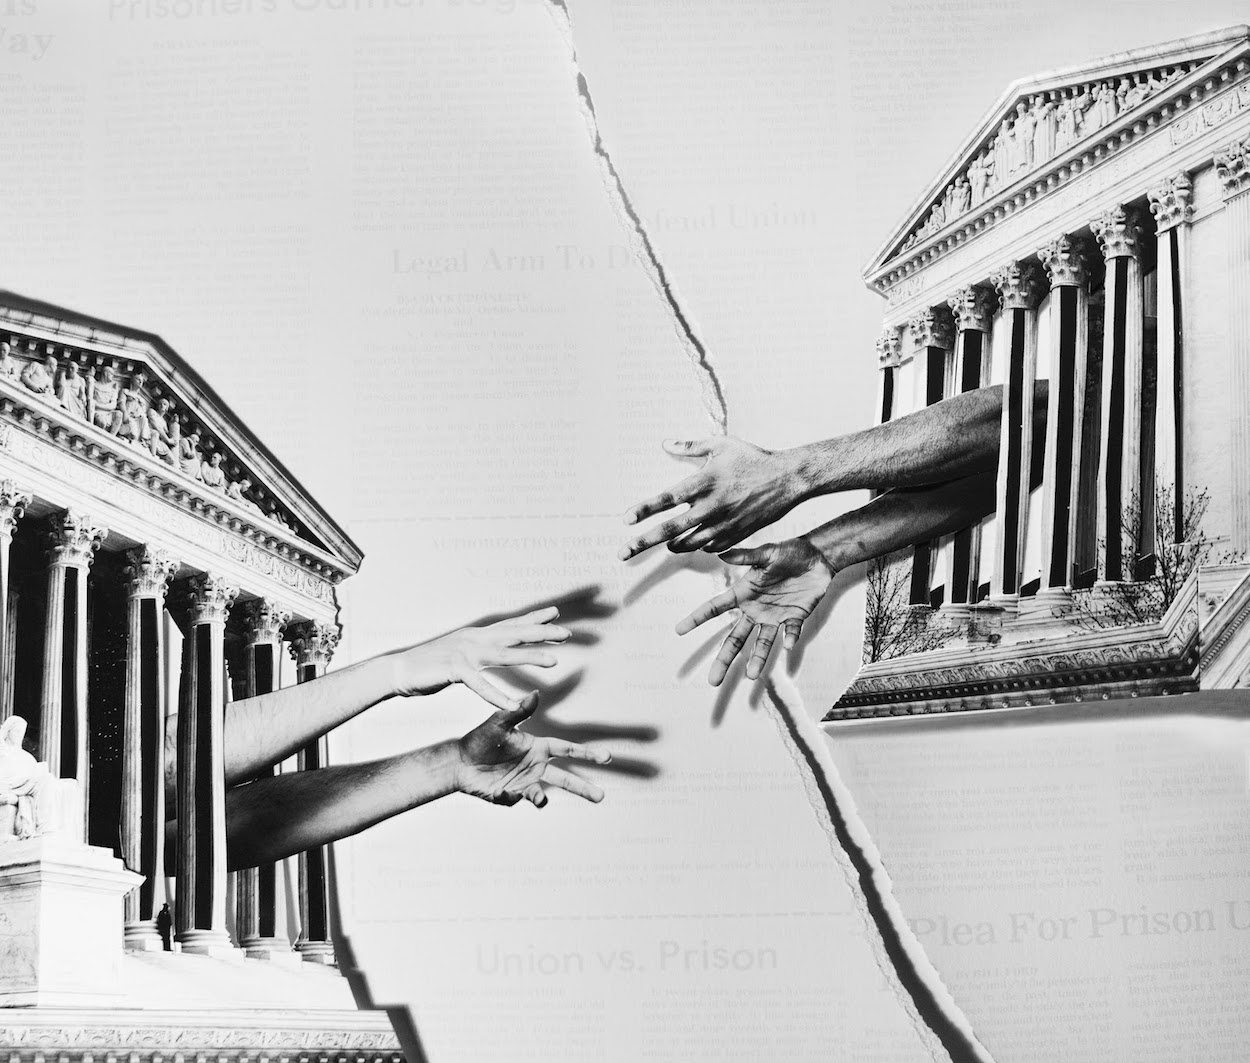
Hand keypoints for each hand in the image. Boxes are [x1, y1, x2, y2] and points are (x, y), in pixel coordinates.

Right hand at [392, 607, 570, 710]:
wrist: (399, 670)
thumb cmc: (431, 664)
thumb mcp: (460, 651)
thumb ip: (479, 648)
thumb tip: (494, 646)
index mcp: (477, 635)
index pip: (511, 624)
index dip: (534, 618)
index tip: (555, 613)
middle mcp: (475, 639)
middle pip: (515, 634)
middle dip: (542, 633)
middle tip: (566, 633)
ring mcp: (465, 653)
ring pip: (505, 654)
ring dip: (530, 657)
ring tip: (554, 661)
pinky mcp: (454, 670)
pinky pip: (480, 685)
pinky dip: (497, 696)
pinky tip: (513, 705)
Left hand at [456, 693, 610, 807]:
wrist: (459, 762)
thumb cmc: (480, 738)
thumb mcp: (499, 722)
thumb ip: (518, 710)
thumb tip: (535, 692)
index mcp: (537, 748)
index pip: (566, 750)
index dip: (586, 753)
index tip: (606, 757)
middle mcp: (535, 766)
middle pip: (565, 779)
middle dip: (583, 787)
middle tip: (601, 795)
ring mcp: (524, 783)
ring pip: (545, 794)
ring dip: (545, 798)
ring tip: (541, 799)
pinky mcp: (511, 796)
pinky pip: (517, 799)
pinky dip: (511, 797)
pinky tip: (502, 790)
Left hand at [619, 437, 805, 559]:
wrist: (788, 479)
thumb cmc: (753, 458)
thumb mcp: (722, 445)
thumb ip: (692, 446)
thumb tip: (666, 444)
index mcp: (706, 481)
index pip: (668, 497)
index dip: (646, 509)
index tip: (626, 519)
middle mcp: (712, 506)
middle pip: (671, 528)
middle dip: (643, 542)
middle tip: (622, 553)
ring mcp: (724, 523)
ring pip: (688, 542)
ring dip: (672, 545)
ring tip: (664, 544)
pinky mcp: (736, 534)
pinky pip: (710, 547)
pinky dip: (698, 545)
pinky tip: (691, 541)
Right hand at [676, 538, 834, 684]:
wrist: (816, 558)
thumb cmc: (788, 552)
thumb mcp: (766, 553)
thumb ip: (745, 556)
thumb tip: (721, 553)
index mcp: (743, 593)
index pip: (715, 608)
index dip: (697, 618)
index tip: (679, 630)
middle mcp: (755, 610)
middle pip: (735, 639)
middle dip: (724, 659)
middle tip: (712, 681)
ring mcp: (774, 617)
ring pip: (761, 644)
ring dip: (756, 659)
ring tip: (750, 676)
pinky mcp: (794, 619)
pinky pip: (790, 632)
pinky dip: (789, 638)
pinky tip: (788, 645)